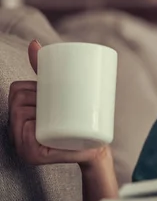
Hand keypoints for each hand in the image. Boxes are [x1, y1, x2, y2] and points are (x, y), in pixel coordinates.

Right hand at [8, 40, 109, 166]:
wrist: (95, 147)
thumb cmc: (75, 118)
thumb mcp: (62, 94)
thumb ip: (47, 72)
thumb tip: (34, 43)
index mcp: (20, 116)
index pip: (17, 91)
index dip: (31, 86)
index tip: (46, 87)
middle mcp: (17, 132)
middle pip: (19, 103)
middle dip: (35, 97)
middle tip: (56, 98)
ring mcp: (24, 147)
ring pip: (23, 119)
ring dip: (32, 112)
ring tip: (52, 110)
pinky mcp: (36, 157)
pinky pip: (27, 144)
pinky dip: (27, 135)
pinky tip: (32, 130)